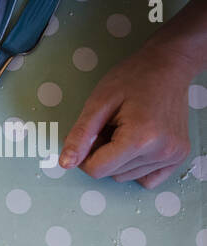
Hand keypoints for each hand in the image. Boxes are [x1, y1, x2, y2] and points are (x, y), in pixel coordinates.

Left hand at [59, 43, 195, 187]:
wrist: (169, 66)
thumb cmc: (133, 78)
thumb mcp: (98, 103)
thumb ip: (81, 135)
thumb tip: (66, 164)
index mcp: (140, 138)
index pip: (96, 170)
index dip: (85, 156)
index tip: (92, 135)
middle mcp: (161, 151)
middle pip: (111, 174)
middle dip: (103, 154)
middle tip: (111, 127)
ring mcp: (173, 156)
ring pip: (126, 176)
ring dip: (119, 159)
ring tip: (126, 129)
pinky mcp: (179, 156)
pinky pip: (147, 179)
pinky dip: (136, 166)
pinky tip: (139, 143)